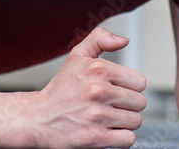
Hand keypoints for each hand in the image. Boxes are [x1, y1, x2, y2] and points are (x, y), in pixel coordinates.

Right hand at [30, 27, 146, 148]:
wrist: (38, 118)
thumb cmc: (60, 90)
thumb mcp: (76, 57)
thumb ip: (100, 40)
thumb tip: (124, 40)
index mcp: (98, 69)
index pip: (139, 81)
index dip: (130, 87)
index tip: (118, 90)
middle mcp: (98, 91)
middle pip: (140, 102)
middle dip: (128, 105)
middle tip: (112, 105)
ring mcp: (98, 116)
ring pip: (135, 121)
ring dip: (124, 122)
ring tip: (109, 118)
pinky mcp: (96, 138)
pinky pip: (128, 139)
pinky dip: (121, 138)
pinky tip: (108, 131)